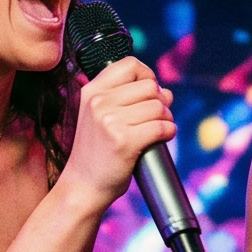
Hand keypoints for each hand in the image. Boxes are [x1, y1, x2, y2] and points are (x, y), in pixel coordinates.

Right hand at [62, 58, 174, 206]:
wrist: (82, 187)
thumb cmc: (96, 154)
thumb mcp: (100, 118)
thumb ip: (128, 99)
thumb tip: (167, 92)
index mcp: (92, 92)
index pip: (130, 64)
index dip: (147, 75)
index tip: (149, 92)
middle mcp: (99, 102)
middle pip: (150, 86)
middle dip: (160, 101)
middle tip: (155, 118)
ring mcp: (110, 122)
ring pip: (159, 107)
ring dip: (166, 118)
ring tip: (157, 130)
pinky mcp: (124, 142)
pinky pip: (161, 127)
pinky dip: (169, 132)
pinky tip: (162, 139)